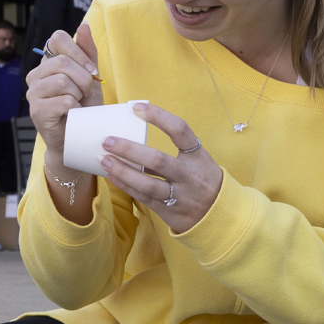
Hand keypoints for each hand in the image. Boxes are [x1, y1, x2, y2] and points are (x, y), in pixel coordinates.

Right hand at [26, 24, 101, 156]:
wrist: (78, 136)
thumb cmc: (84, 107)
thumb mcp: (90, 76)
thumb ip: (87, 52)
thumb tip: (83, 25)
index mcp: (47, 62)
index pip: (57, 38)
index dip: (78, 52)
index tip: (91, 70)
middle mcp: (35, 74)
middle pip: (62, 62)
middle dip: (83, 78)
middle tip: (87, 93)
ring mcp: (33, 92)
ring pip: (63, 81)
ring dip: (79, 94)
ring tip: (78, 104)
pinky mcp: (36, 110)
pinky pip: (63, 101)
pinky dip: (76, 109)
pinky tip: (72, 114)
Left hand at [97, 103, 220, 233]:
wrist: (218, 215)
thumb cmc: (202, 180)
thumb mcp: (198, 160)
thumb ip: (176, 150)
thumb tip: (137, 133)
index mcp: (197, 156)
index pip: (179, 130)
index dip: (158, 116)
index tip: (136, 108)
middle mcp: (188, 175)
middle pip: (157, 160)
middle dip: (130, 150)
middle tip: (108, 141)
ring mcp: (179, 194)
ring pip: (147, 184)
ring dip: (123, 171)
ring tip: (104, 160)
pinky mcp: (168, 210)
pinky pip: (143, 197)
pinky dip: (125, 185)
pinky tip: (112, 176)